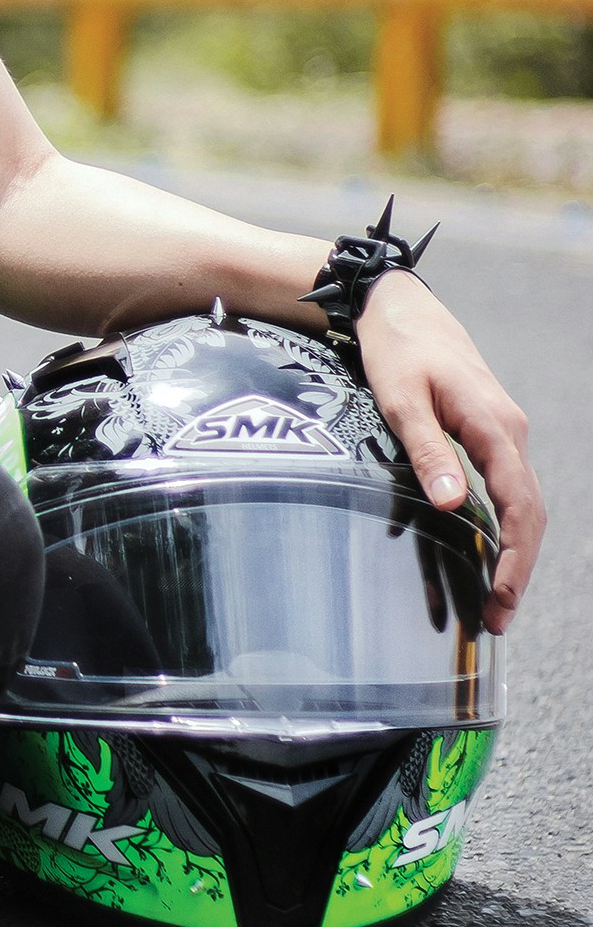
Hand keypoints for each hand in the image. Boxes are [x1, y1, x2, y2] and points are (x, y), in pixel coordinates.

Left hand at [356, 272, 543, 633]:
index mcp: (494, 426)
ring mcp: (502, 432)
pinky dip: (501, 525)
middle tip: (498, 619)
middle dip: (518, 568)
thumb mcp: (400, 398)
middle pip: (529, 512)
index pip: (520, 505)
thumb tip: (454, 505)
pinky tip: (483, 552)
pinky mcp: (486, 432)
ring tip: (492, 600)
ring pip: (520, 502)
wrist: (396, 307)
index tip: (503, 598)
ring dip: (512, 551)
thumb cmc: (395, 350)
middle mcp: (509, 432)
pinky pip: (504, 486)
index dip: (517, 557)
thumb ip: (427, 450)